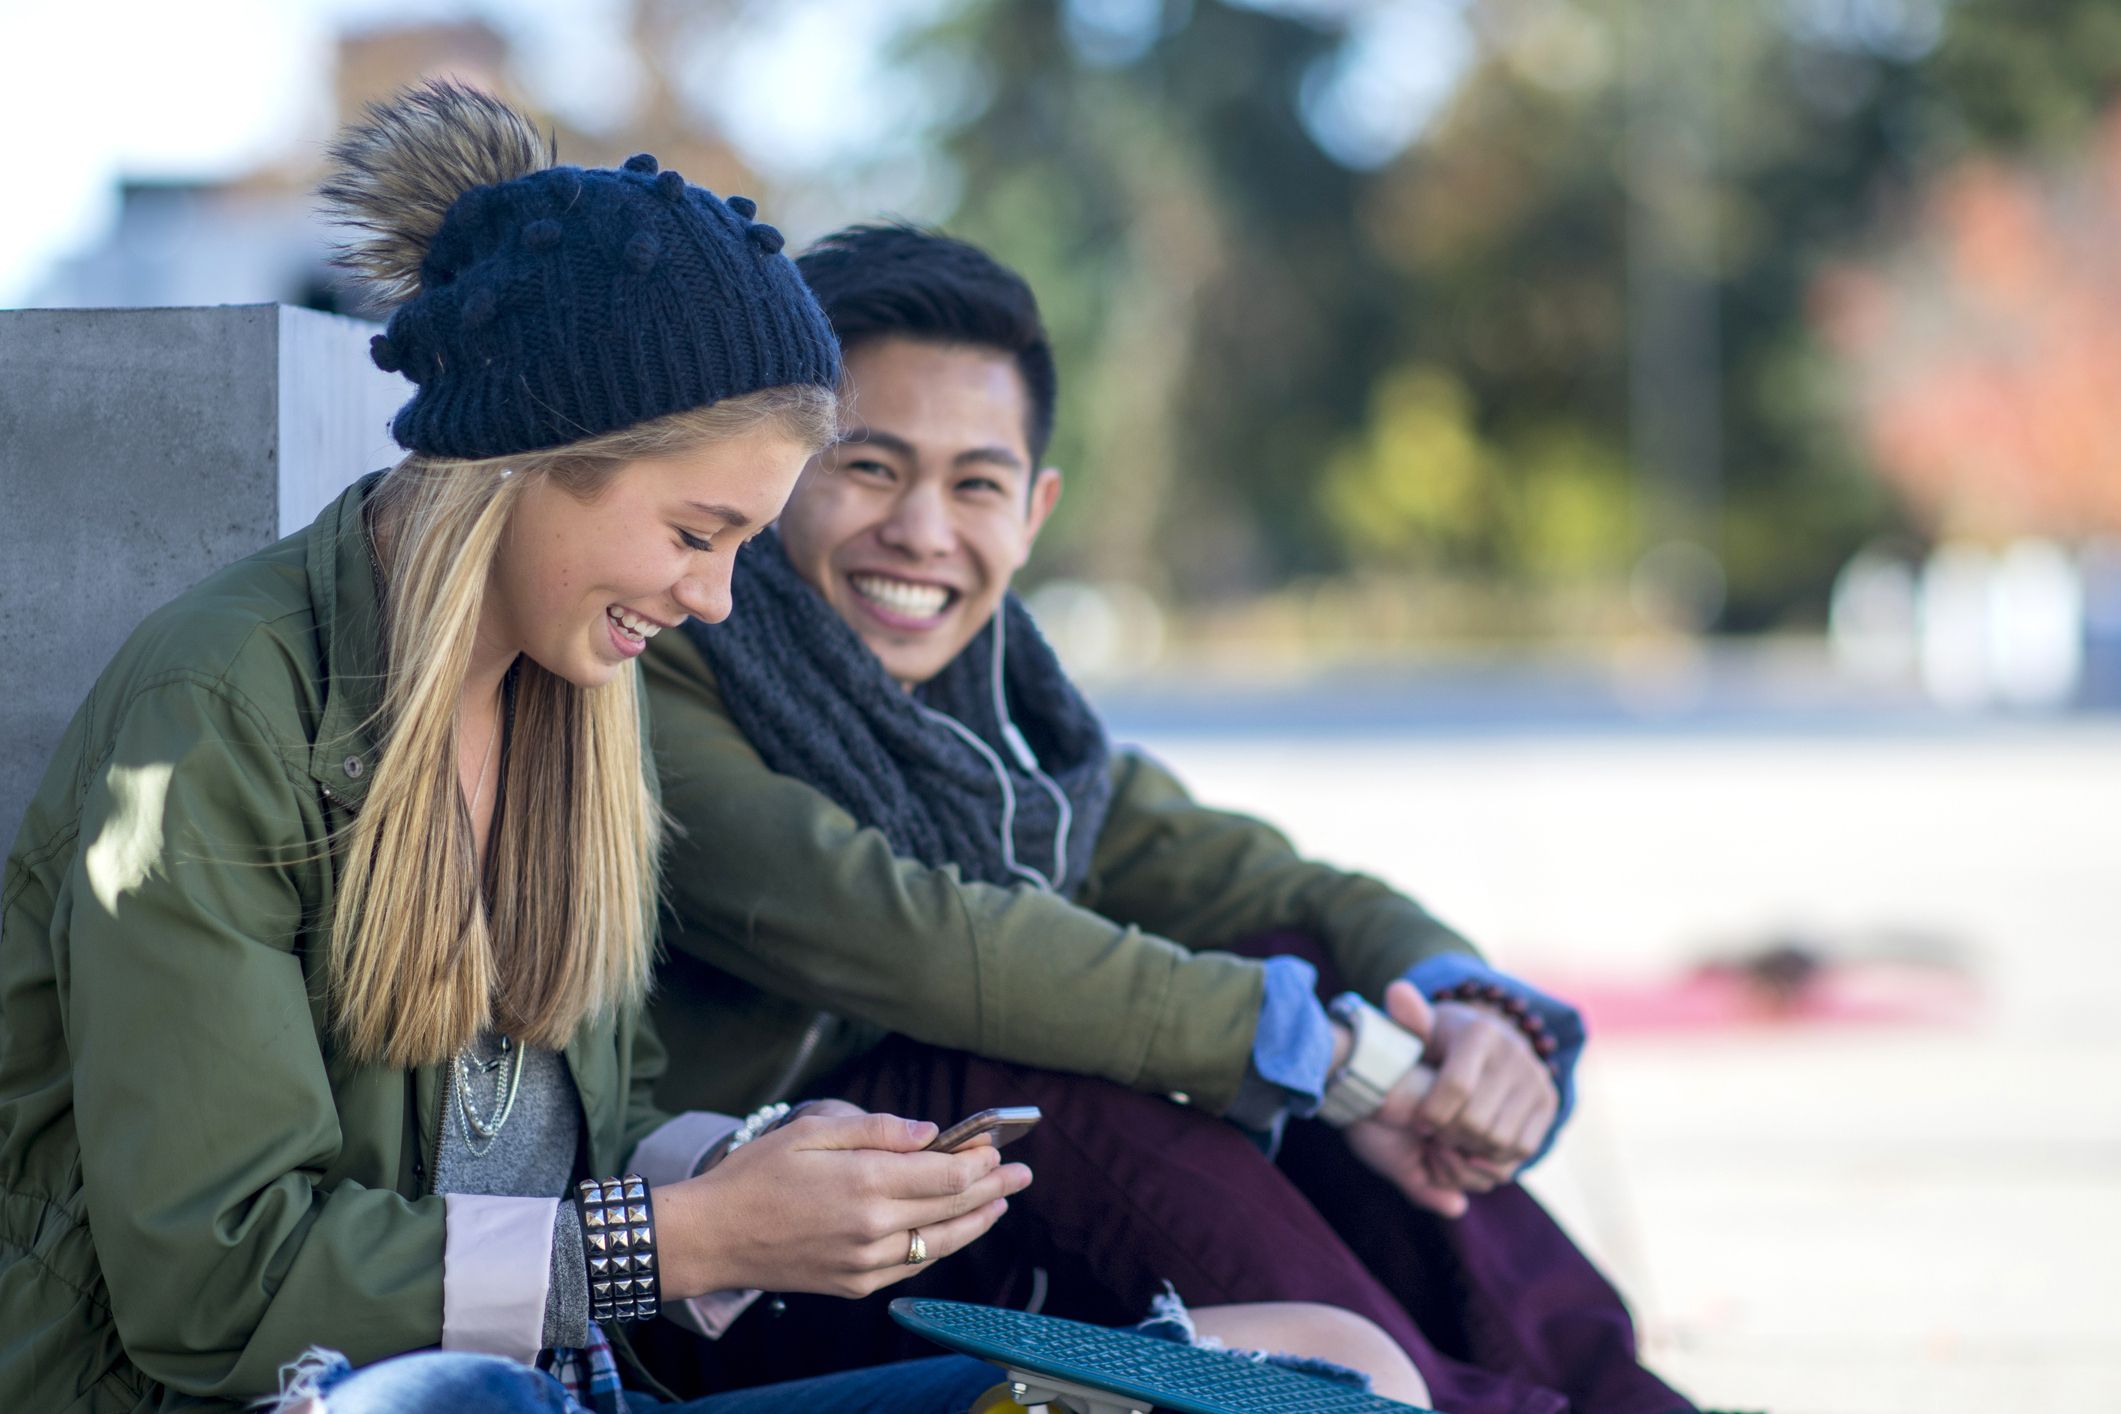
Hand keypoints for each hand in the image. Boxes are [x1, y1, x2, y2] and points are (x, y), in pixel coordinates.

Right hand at [652, 1110, 1031, 1298]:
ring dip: (976, 1221)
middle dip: (992, 1187)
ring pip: (939, 1243)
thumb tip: (930, 1133)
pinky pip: (912, 1266)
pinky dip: (939, 1247)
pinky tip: (953, 1231)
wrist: (710, 1238)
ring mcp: (865, 1262)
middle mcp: (873, 1227)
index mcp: (864, 1182)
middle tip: (1022, 1173)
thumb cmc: (755, 1175)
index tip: (995, 1145)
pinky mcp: (855, 1285)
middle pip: (952, 1208)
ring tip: (1001, 1203)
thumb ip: (876, 1129)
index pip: (946, 1175)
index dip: (978, 1160)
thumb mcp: (811, 1131)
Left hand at [1340, 981, 1554, 1216]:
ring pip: (1499, 1140)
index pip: (1457, 1087)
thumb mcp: (1420, 1030)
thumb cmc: (1440, 1043)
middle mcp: (1514, 1052)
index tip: (1418, 1123)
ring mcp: (1536, 1078)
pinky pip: (1523, 1147)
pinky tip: (1474, 1145)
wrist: (1483, 1047)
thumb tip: (1397, 991)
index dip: (1432, 1115)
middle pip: (1477, 1121)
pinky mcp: (1548, 1102)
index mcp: (1479, 1032)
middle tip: (1434, 1134)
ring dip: (1470, 1149)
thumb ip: (1406, 1018)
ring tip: (1452, 1139)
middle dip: (1448, 1135)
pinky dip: (1495, 1156)